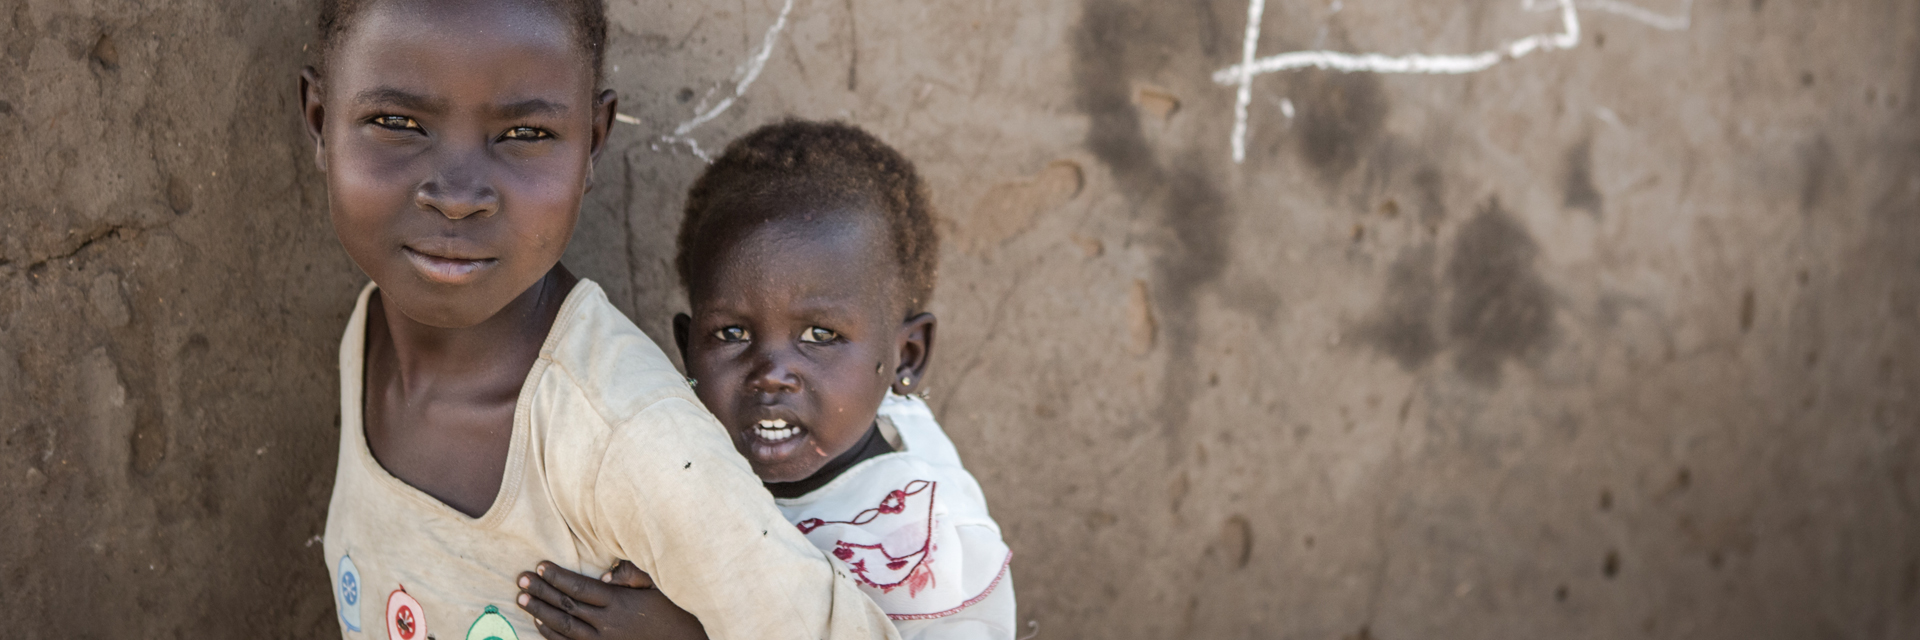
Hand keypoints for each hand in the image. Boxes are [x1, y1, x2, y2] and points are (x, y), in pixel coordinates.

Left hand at [517, 560, 707, 639]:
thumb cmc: (673, 610)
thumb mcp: (659, 585)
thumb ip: (633, 575)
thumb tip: (607, 573)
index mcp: (619, 603)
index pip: (579, 588)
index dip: (557, 576)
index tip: (540, 565)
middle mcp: (607, 624)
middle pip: (566, 606)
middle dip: (541, 592)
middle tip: (521, 579)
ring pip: (563, 628)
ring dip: (540, 613)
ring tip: (523, 600)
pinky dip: (552, 635)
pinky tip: (540, 625)